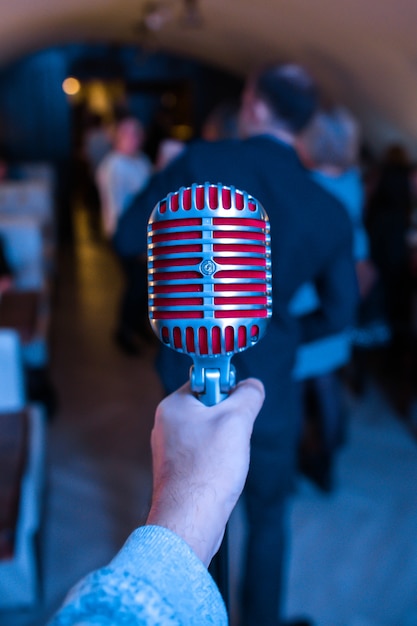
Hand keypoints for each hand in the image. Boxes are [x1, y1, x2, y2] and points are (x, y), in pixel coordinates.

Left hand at [146, 378, 264, 565]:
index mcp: (173, 405)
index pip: (205, 380)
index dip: (227, 388)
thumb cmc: (207, 469)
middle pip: (209, 406)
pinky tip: (221, 474)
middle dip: (230, 419)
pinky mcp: (177, 470)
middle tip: (234, 435)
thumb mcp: (237, 421)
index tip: (238, 403)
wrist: (189, 519)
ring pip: (209, 431)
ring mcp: (170, 449)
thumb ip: (247, 395)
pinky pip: (203, 453)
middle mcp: (167, 424)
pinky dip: (217, 460)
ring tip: (227, 459)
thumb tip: (253, 385)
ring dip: (226, 441)